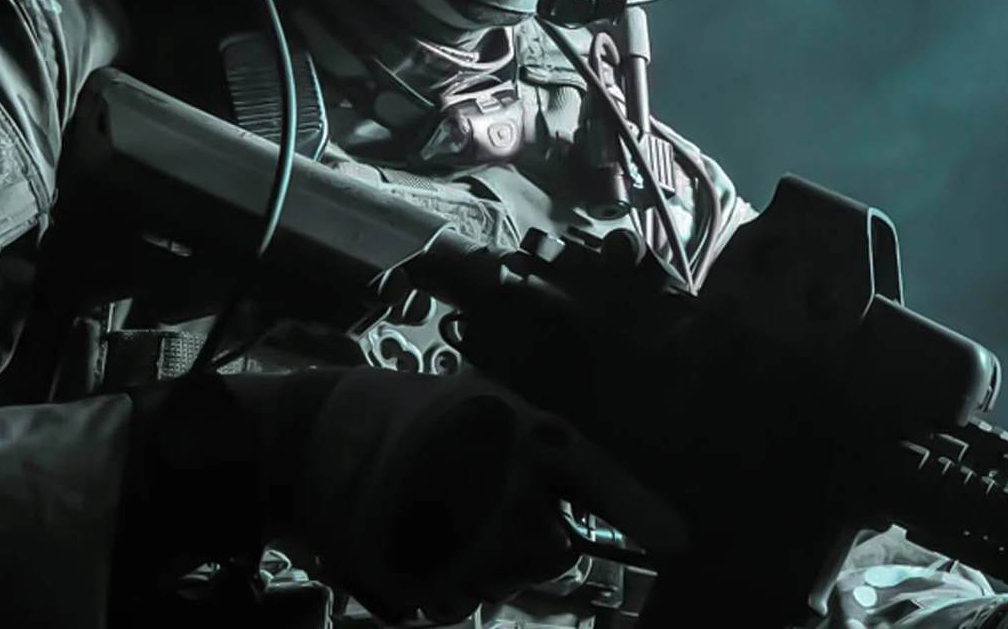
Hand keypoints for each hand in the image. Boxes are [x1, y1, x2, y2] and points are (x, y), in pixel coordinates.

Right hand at [289, 370, 668, 624]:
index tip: (683, 544)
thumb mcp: (487, 403)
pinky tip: (427, 541)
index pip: (601, 477)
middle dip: (536, 543)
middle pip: (556, 553)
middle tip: (493, 509)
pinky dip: (453, 584)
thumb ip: (538, 446)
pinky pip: (465, 604)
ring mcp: (465, 543)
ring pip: (511, 583)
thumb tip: (579, 493)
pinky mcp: (428, 584)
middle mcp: (505, 491)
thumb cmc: (417, 413)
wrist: (324, 441)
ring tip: (449, 515)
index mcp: (524, 435)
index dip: (644, 512)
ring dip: (491, 564)